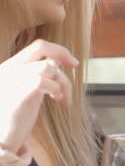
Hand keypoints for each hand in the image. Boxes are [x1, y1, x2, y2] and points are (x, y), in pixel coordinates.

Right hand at [0, 40, 78, 165]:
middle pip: (41, 47)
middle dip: (63, 54)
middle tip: (75, 66)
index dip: (59, 50)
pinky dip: (56, 89)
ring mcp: (10, 82)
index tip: (73, 62)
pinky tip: (58, 101)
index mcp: (9, 68)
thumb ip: (38, 75)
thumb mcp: (26, 90)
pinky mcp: (15, 97)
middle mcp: (7, 70)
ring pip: (47, 66)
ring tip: (62, 98)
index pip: (37, 46)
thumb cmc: (14, 118)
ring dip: (62, 82)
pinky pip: (41, 82)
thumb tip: (58, 62)